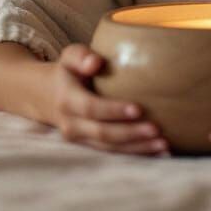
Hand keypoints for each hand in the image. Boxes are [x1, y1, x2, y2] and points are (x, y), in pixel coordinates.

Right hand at [49, 44, 168, 155]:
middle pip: (103, 133)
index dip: (114, 110)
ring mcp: (80, 139)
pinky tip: (159, 153)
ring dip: (137, 149)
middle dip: (130, 134)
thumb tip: (95, 62)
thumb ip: (81, 56)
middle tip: (157, 130)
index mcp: (67, 100)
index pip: (91, 108)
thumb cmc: (67, 71)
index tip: (139, 108)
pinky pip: (114, 153)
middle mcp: (71, 125)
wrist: (46, 96)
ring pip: (110, 148)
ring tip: (163, 145)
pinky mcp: (90, 146)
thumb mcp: (69, 57)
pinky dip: (137, 154)